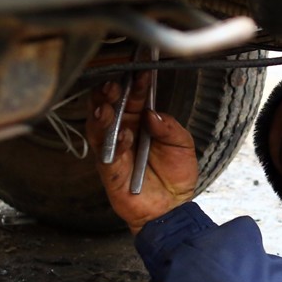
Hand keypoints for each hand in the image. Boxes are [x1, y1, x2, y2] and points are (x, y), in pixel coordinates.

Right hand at [86, 74, 198, 233]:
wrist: (173, 209)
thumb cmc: (175, 177)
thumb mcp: (183, 145)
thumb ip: (170, 127)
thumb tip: (152, 113)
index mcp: (140, 122)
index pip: (133, 97)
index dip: (135, 84)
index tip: (140, 72)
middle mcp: (123, 132)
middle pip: (108, 106)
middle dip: (108, 94)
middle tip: (114, 84)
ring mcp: (114, 150)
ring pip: (98, 127)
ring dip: (102, 114)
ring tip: (108, 106)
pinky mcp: (109, 170)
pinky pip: (105, 154)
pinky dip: (113, 143)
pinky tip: (122, 135)